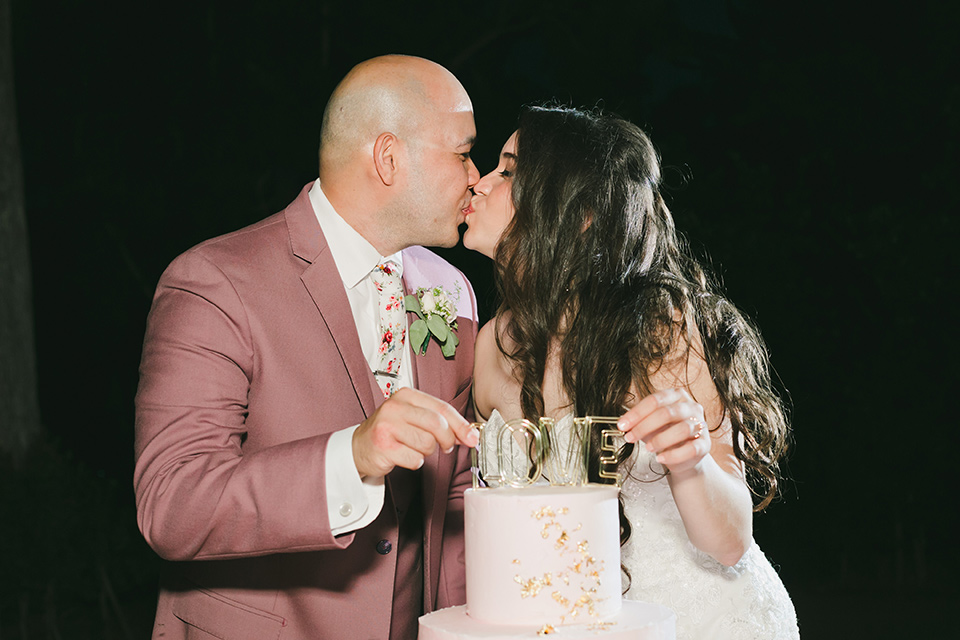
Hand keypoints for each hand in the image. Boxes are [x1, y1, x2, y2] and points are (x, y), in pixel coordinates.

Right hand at [352, 387, 479, 478]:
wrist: (360, 447)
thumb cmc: (391, 431)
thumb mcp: (414, 418)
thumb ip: (441, 422)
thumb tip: (469, 434)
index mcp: (406, 395)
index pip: (442, 408)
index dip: (461, 425)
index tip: (472, 438)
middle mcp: (395, 407)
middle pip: (437, 425)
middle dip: (447, 440)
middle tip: (446, 447)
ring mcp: (387, 426)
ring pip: (427, 444)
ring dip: (427, 452)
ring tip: (414, 448)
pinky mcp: (384, 447)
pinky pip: (415, 459)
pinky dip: (415, 462)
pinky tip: (404, 455)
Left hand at [617, 388, 710, 475]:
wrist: (685, 454)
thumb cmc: (666, 432)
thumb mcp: (650, 424)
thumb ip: (639, 421)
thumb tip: (623, 424)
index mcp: (677, 395)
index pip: (655, 400)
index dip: (636, 413)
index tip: (622, 425)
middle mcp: (691, 407)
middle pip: (667, 413)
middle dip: (644, 427)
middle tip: (630, 437)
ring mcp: (700, 425)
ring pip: (681, 430)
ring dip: (660, 440)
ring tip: (648, 448)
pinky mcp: (705, 444)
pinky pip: (690, 449)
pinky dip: (673, 455)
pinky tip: (660, 458)